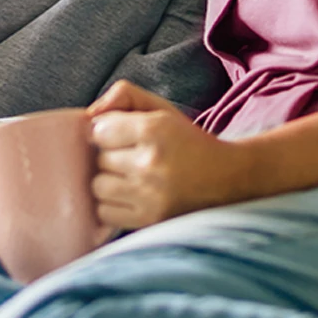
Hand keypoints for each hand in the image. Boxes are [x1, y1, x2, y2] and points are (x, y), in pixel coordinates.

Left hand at [87, 80, 247, 227]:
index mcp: (155, 129)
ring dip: (109, 182)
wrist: (228, 180)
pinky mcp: (149, 221)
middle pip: (99, 160)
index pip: (98, 130)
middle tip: (132, 158)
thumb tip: (89, 115)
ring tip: (130, 178)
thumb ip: (123, 96)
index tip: (120, 136)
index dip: (106, 132)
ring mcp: (150, 196)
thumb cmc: (187, 141)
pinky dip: (113, 206)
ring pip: (99, 187)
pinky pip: (106, 214)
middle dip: (110, 157)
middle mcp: (150, 163)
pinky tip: (131, 197)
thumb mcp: (161, 109)